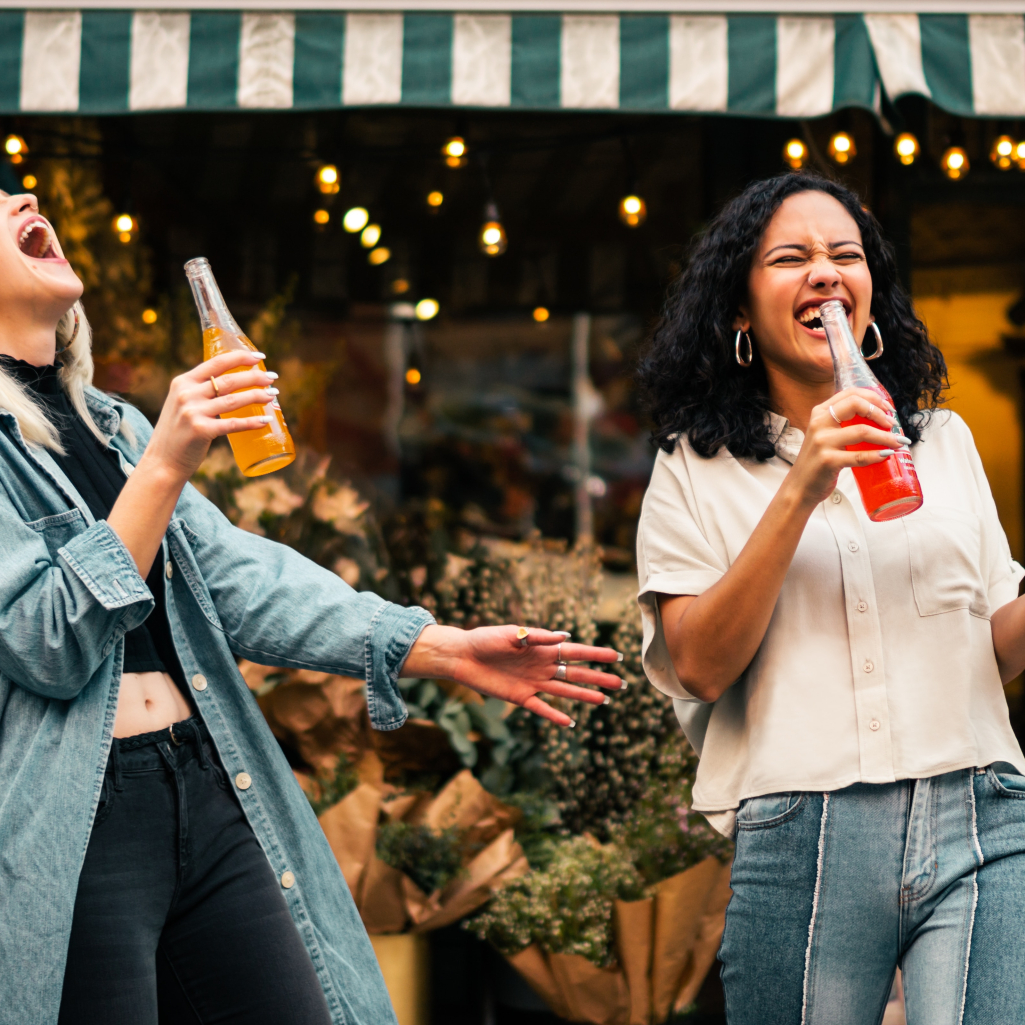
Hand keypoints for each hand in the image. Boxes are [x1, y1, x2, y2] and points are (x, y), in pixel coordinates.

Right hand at [138, 351, 278, 482]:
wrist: (162, 461)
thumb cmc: (179, 432)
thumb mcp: (182, 403)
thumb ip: (200, 391)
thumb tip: (233, 382)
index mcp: (183, 382)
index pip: (216, 362)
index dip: (240, 357)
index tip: (259, 357)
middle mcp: (187, 394)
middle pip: (229, 380)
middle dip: (255, 377)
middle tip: (272, 378)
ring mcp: (193, 412)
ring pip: (234, 400)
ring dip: (257, 395)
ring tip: (273, 394)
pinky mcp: (201, 431)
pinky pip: (233, 424)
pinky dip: (252, 422)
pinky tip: (266, 420)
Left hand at [401, 624, 625, 726]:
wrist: (462, 656)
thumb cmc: (486, 639)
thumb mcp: (511, 633)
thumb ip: (537, 637)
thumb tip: (564, 637)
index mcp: (543, 648)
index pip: (575, 652)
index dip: (596, 655)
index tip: (616, 657)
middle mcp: (542, 666)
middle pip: (576, 673)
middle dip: (598, 678)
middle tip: (620, 684)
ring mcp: (533, 683)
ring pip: (564, 691)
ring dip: (584, 695)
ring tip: (604, 701)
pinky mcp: (520, 697)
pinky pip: (542, 708)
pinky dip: (555, 715)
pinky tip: (570, 722)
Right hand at [786, 387, 908, 508]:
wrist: (800, 486)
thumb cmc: (818, 460)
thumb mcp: (825, 434)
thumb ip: (842, 423)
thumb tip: (879, 419)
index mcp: (820, 413)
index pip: (851, 394)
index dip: (874, 398)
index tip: (888, 409)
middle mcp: (819, 423)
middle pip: (856, 405)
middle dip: (881, 413)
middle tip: (893, 425)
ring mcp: (822, 442)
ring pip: (862, 431)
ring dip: (886, 437)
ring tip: (898, 442)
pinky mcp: (828, 461)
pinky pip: (859, 456)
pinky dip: (877, 455)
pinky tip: (886, 455)